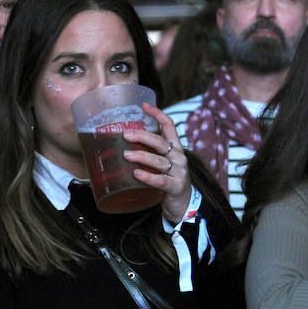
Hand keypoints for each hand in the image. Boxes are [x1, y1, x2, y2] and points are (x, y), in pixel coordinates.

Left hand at [124, 102, 192, 222]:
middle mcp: (179, 157)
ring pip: (159, 161)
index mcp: (175, 148)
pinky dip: (148, 177)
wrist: (184, 203)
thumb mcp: (163, 162)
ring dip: (142, 157)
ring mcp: (179, 172)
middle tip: (126, 135)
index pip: (169, 126)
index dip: (158, 114)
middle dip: (143, 137)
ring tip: (126, 156)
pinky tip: (137, 174)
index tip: (143, 105)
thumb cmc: (169, 179)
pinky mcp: (176, 187)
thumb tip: (123, 143)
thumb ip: (150, 152)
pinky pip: (160, 181)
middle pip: (161, 142)